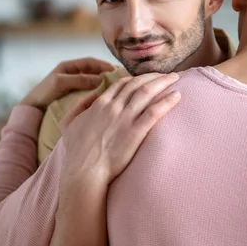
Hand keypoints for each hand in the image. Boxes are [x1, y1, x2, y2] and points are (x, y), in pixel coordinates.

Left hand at [20, 57, 114, 111]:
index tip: (115, 69)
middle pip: (94, 69)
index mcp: (69, 66)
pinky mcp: (75, 93)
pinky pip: (90, 88)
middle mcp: (73, 72)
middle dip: (107, 72)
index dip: (103, 64)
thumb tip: (101, 79)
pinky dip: (98, 89)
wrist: (33, 108)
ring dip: (104, 81)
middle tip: (120, 77)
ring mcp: (75, 83)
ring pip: (93, 79)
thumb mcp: (61, 83)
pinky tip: (106, 94)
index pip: (90, 61)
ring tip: (116, 85)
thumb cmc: (44, 93)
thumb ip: (80, 79)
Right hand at [59, 72, 181, 187]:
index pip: (122, 83)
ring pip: (147, 92)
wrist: (85, 171)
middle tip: (166, 74)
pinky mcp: (136, 132)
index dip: (137, 78)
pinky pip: (154, 112)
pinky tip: (177, 96)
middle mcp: (114, 107)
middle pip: (138, 83)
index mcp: (100, 103)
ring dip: (163, 82)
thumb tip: (92, 96)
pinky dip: (167, 101)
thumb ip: (78, 106)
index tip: (147, 78)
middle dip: (154, 76)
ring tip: (175, 78)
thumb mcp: (69, 123)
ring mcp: (125, 119)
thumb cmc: (77, 151)